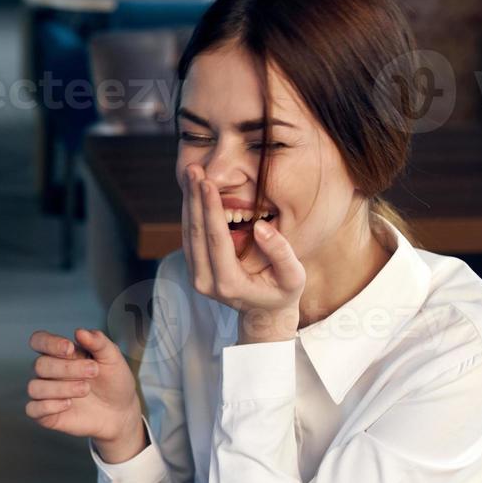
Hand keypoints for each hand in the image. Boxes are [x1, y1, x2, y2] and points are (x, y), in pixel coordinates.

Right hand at [26, 328, 146, 463]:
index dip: (48, 343)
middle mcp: (49, 372)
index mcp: (60, 354)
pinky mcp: (47, 415)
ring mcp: (46, 394)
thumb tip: (81, 331)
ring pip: (34, 387)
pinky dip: (48, 406)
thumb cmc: (114, 382)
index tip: (69, 348)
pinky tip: (68, 404)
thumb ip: (98, 342)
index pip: (39, 341)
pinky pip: (33, 409)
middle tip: (93, 371)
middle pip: (39, 365)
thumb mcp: (112, 358)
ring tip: (85, 389)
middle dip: (67, 368)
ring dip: (60, 388)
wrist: (122, 411)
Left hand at [181, 163, 304, 342]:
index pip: (216, 240)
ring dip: (188, 201)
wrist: (264, 313)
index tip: (207, 183)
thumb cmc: (282, 292)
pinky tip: (194, 190)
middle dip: (193, 198)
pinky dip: (190, 211)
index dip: (210, 210)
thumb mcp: (293, 276)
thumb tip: (260, 225)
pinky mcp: (194, 269)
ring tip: (191, 173)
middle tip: (193, 169)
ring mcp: (196, 277)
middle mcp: (205, 282)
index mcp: (229, 284)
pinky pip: (189, 236)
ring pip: (188, 233)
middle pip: (195, 234)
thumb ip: (281, 252)